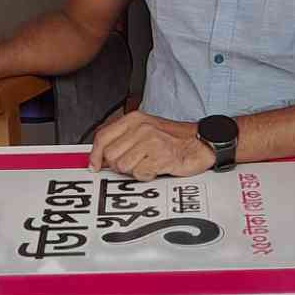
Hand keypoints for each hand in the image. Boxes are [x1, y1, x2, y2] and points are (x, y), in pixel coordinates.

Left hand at [89, 110, 213, 179]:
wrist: (200, 142)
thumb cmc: (173, 139)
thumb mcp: (144, 130)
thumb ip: (123, 139)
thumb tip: (101, 156)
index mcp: (134, 119)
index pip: (102, 137)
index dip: (95, 155)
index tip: (95, 166)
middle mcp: (140, 128)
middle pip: (111, 156)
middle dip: (119, 166)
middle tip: (133, 164)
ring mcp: (150, 141)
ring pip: (123, 167)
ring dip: (134, 171)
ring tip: (147, 163)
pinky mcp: (160, 155)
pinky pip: (139, 174)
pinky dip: (147, 175)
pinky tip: (155, 167)